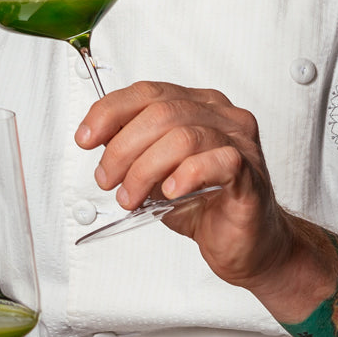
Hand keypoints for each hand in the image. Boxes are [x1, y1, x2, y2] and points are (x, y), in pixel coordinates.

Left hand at [75, 81, 295, 286]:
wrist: (247, 245)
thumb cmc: (207, 206)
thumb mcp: (157, 175)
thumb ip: (135, 154)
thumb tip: (99, 144)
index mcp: (199, 107)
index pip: (149, 92)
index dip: (111, 111)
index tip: (86, 137)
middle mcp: (222, 117)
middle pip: (162, 112)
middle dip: (122, 148)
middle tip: (106, 179)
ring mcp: (240, 143)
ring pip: (183, 136)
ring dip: (144, 168)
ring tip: (130, 197)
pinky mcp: (250, 174)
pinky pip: (218, 161)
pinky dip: (185, 175)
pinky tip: (170, 192)